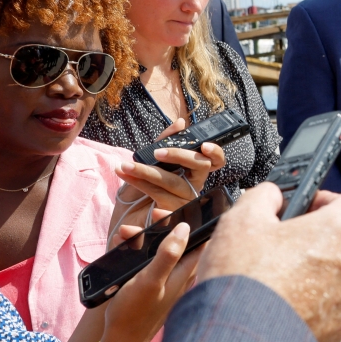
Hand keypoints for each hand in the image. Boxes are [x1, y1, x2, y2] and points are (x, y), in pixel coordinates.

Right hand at [93, 221, 200, 341]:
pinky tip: (125, 249)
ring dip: (148, 238)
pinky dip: (141, 252)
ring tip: (126, 235)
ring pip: (165, 250)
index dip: (195, 222)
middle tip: (152, 218)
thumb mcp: (150, 280)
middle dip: (167, 225)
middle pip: (183, 241)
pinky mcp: (156, 287)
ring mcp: (169, 281)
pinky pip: (153, 261)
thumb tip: (184, 228)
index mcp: (186, 272)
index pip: (204, 240)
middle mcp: (182, 275)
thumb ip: (168, 254)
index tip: (179, 212)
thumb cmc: (135, 314)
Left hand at [109, 119, 226, 232]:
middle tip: (157, 152)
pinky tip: (134, 190)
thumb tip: (181, 123)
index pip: (215, 162)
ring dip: (146, 173)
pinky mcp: (170, 218)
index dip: (216, 153)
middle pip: (197, 168)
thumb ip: (166, 141)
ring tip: (125, 167)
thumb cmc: (143, 187)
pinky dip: (146, 196)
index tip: (204, 146)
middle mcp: (193, 188)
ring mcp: (184, 204)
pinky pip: (161, 206)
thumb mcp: (152, 161)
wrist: (125, 218)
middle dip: (178, 156)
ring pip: (172, 184)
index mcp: (193, 174)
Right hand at [197, 183, 340, 341]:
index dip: (318, 202)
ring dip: (306, 275)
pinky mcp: (335, 335)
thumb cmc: (244, 281)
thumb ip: (264, 196)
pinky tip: (273, 307)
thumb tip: (272, 195)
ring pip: (330, 279)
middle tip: (275, 245)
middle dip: (309, 241)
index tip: (297, 208)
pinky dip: (303, 306)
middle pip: (337, 244)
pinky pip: (322, 311)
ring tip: (269, 280)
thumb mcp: (242, 219)